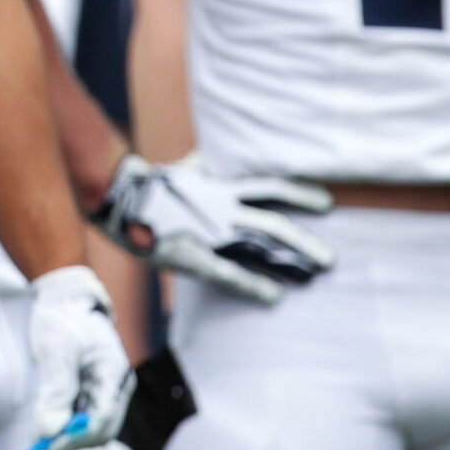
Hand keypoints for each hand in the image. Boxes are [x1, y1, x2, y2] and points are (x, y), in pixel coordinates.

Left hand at [27, 265, 134, 449]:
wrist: (65, 302)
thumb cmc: (62, 319)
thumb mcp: (56, 349)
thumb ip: (55, 390)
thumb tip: (49, 431)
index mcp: (114, 372)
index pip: (103, 419)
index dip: (77, 438)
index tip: (48, 445)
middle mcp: (116, 386)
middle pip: (101, 430)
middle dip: (72, 441)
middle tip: (39, 445)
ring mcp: (107, 391)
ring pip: (91, 429)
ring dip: (66, 436)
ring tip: (37, 436)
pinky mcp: (93, 393)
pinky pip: (82, 419)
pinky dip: (63, 426)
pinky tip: (43, 426)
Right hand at [96, 154, 334, 304]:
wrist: (119, 197)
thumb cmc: (153, 184)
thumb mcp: (188, 168)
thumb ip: (209, 164)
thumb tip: (217, 153)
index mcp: (220, 187)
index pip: (270, 187)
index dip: (299, 193)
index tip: (327, 202)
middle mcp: (221, 210)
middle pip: (272, 225)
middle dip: (303, 242)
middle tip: (330, 260)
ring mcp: (210, 234)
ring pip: (258, 249)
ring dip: (288, 264)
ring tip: (313, 277)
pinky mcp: (194, 257)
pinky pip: (229, 274)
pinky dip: (253, 286)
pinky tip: (274, 297)